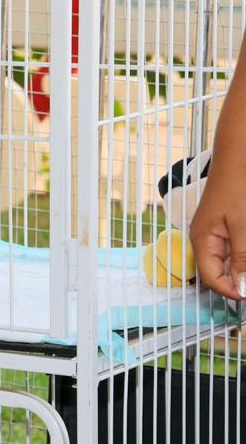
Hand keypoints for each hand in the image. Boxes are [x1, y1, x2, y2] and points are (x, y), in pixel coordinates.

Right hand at [190, 171, 245, 298]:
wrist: (241, 153)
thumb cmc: (238, 182)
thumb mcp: (243, 225)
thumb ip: (242, 258)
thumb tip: (242, 288)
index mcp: (202, 241)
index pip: (212, 279)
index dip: (233, 291)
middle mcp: (206, 238)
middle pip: (222, 271)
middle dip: (240, 278)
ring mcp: (218, 231)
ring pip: (231, 260)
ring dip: (243, 266)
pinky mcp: (230, 224)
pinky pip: (236, 247)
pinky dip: (244, 254)